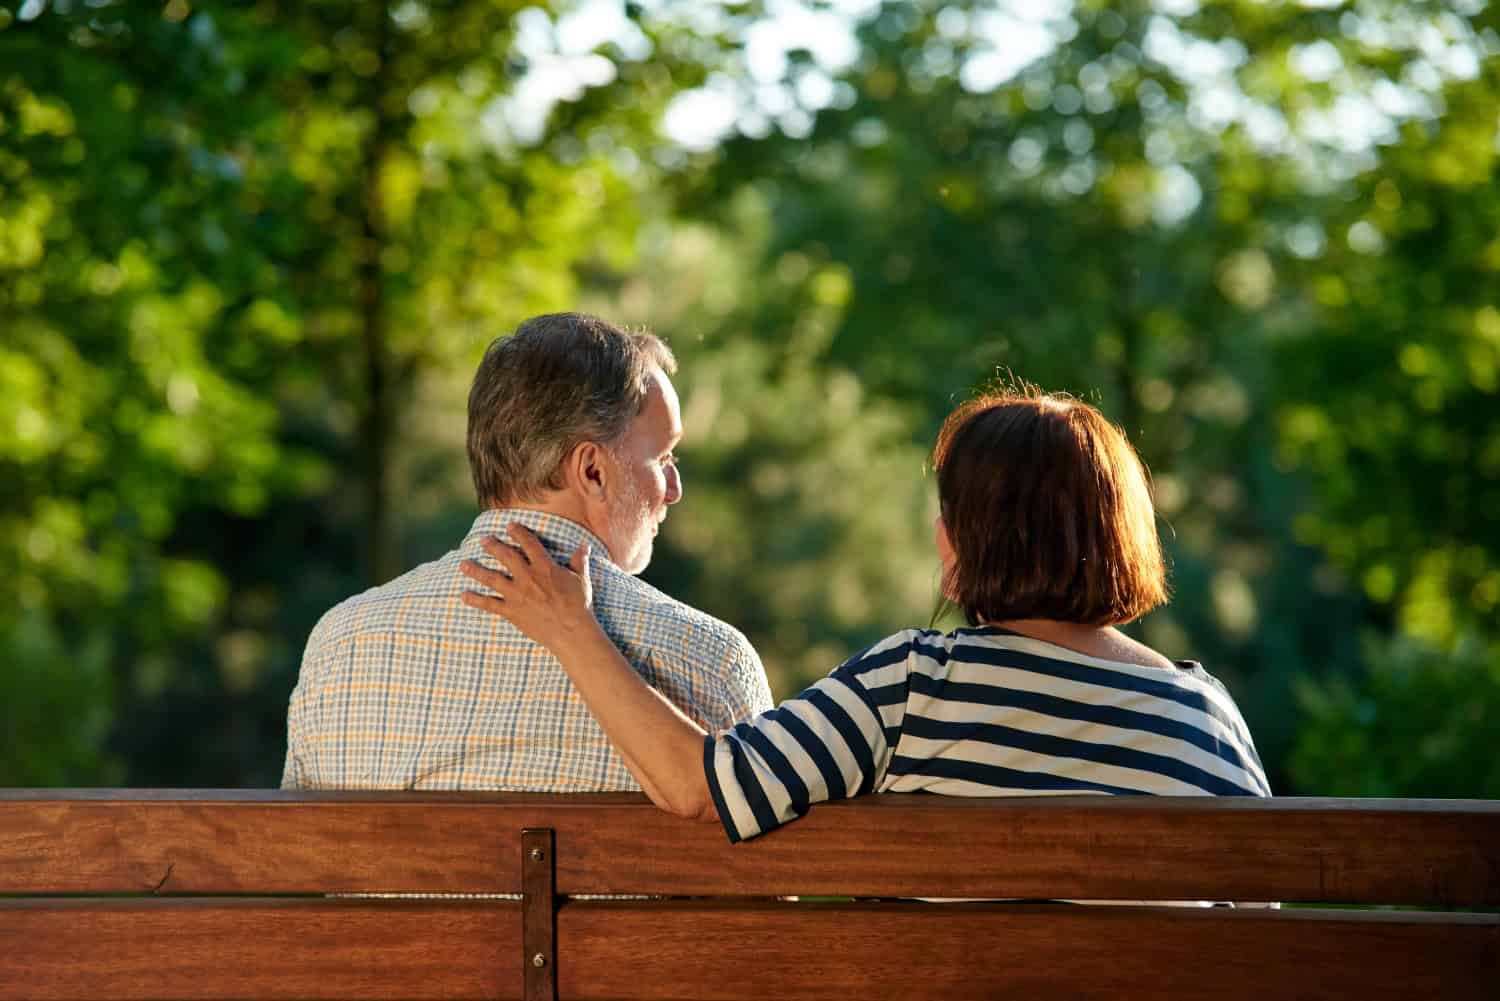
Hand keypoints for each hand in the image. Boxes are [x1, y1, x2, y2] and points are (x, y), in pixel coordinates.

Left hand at [460, 523, 593, 649]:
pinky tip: (463, 595)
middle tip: (482, 540)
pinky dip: (475, 600)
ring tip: (464, 564)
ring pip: (492, 579)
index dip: (518, 533)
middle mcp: (527, 577)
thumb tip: (585, 545)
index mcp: (544, 567)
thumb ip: (579, 560)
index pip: (529, 544)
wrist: (571, 631)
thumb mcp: (581, 579)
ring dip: (476, 570)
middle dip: (492, 546)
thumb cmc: (578, 605)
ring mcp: (517, 594)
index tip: (509, 526)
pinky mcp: (511, 611)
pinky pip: (489, 604)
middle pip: (506, 556)